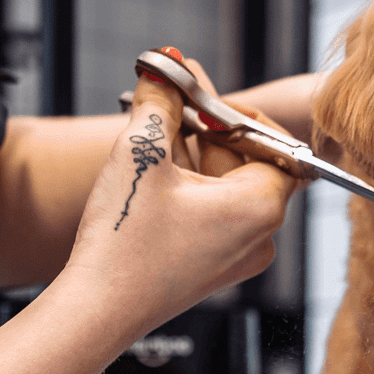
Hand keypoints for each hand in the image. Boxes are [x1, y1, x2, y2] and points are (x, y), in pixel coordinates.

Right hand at [65, 53, 297, 337]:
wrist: (100, 309)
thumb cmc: (125, 243)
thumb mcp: (142, 154)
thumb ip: (162, 101)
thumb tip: (167, 64)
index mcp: (261, 208)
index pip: (274, 142)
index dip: (236, 114)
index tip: (198, 98)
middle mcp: (262, 235)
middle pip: (251, 162)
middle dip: (210, 131)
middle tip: (169, 104)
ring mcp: (242, 255)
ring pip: (230, 186)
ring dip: (196, 156)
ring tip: (155, 141)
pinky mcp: (220, 266)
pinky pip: (218, 213)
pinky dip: (193, 189)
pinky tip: (157, 177)